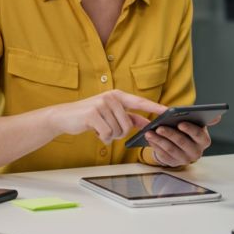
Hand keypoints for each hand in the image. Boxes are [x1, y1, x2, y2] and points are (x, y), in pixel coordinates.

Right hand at [48, 90, 166, 142]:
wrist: (65, 116)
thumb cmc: (90, 116)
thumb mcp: (111, 113)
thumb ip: (129, 117)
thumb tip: (147, 123)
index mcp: (118, 95)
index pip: (141, 102)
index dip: (155, 107)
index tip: (169, 111)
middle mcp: (111, 97)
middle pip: (128, 124)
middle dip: (119, 132)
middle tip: (107, 129)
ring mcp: (102, 105)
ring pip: (117, 131)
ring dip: (109, 135)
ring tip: (99, 128)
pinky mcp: (93, 115)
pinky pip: (106, 134)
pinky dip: (101, 138)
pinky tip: (94, 132)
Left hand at [145, 121, 212, 166]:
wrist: (180, 145)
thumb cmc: (188, 131)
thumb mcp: (197, 124)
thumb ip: (206, 119)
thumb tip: (218, 116)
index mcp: (204, 141)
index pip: (199, 135)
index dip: (190, 129)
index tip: (180, 123)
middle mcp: (196, 152)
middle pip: (182, 142)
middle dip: (170, 134)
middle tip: (160, 127)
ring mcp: (184, 159)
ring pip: (170, 149)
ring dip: (159, 140)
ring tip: (150, 132)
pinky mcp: (172, 163)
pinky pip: (162, 154)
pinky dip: (155, 145)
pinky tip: (150, 138)